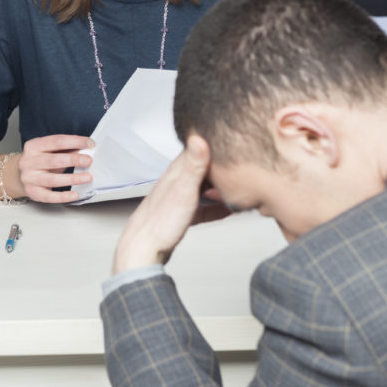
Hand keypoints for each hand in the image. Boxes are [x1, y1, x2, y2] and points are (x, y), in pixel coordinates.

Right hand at [16, 134, 93, 202]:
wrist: (18, 175)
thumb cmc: (39, 161)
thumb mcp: (50, 151)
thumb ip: (66, 149)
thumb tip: (86, 149)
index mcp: (33, 146)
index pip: (56, 141)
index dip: (75, 142)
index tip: (89, 143)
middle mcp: (28, 162)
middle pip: (53, 160)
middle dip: (73, 160)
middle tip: (88, 160)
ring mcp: (29, 178)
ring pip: (52, 179)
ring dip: (72, 179)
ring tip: (87, 177)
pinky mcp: (33, 192)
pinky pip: (49, 196)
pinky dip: (63, 196)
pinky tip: (75, 194)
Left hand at [111, 134, 229, 273]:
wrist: (143, 249)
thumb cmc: (161, 222)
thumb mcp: (183, 190)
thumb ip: (193, 165)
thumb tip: (198, 137)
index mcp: (177, 172)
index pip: (198, 150)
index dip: (216, 144)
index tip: (234, 142)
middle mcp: (177, 182)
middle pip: (203, 169)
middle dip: (221, 167)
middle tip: (243, 167)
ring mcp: (178, 199)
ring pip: (203, 188)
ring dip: (220, 187)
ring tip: (239, 188)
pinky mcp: (180, 215)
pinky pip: (202, 207)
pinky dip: (215, 207)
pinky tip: (227, 210)